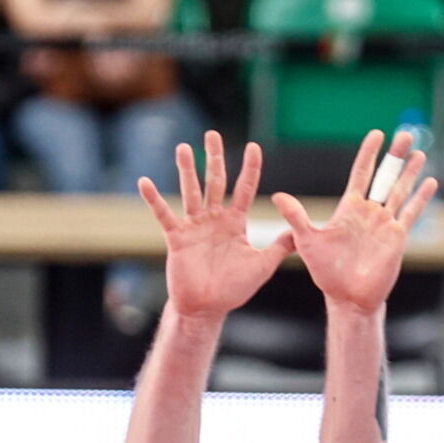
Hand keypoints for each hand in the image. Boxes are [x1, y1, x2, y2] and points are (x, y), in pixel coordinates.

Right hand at [138, 133, 296, 321]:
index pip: (244, 189)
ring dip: (187, 170)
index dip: (250, 169)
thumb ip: (279, 248)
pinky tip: (144, 182)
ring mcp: (195, 226)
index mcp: (235, 223)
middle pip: (215, 182)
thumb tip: (299, 232)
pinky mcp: (177, 238)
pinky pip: (165, 215)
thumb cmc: (233, 289)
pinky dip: (154, 200)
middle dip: (214, 158)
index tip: (254, 147)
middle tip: (212, 134)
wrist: (207, 308)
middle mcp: (214, 219)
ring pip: (191, 192)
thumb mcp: (261, 267)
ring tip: (183, 147)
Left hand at [271, 127, 438, 313]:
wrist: (348, 299)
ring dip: (410, 172)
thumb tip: (277, 196)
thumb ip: (296, 217)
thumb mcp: (308, 241)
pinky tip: (431, 182)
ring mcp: (385, 224)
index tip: (377, 134)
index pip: (361, 173)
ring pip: (400, 191)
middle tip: (405, 134)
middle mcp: (370, 213)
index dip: (369, 154)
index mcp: (350, 208)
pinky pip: (411, 213)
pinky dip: (421, 198)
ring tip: (420, 152)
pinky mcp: (397, 238)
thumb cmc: (327, 273)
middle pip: (385, 177)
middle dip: (395, 156)